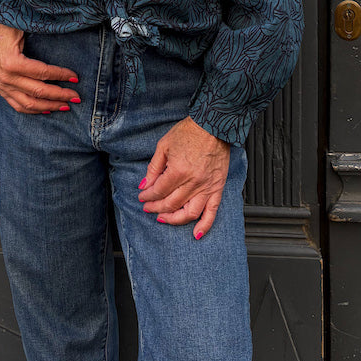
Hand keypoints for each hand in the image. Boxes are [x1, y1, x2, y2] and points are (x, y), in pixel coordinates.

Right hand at [0, 19, 79, 114]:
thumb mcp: (19, 29)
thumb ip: (38, 36)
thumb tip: (59, 39)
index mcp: (13, 62)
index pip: (43, 73)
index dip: (61, 75)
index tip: (74, 77)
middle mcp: (8, 78)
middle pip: (39, 92)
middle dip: (60, 95)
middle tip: (76, 96)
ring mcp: (3, 86)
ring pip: (30, 104)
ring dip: (49, 106)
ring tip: (64, 106)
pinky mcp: (1, 89)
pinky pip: (18, 106)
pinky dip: (33, 110)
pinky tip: (45, 110)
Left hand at [137, 117, 230, 238]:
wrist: (212, 125)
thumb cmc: (189, 132)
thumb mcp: (164, 145)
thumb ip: (154, 167)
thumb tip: (145, 185)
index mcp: (178, 171)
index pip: (159, 191)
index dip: (148, 196)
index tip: (143, 196)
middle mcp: (193, 183)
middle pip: (171, 204)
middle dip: (156, 208)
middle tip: (148, 208)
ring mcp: (206, 187)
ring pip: (189, 213)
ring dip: (174, 219)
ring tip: (164, 219)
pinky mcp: (217, 188)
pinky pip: (212, 212)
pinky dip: (205, 225)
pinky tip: (196, 234)